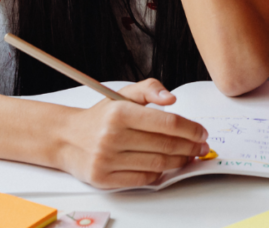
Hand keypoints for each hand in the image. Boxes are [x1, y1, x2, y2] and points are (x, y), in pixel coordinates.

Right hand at [55, 78, 209, 188]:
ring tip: (188, 156)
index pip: (166, 123)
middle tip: (201, 146)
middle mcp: (112, 136)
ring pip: (157, 164)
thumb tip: (171, 98)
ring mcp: (107, 159)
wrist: (67, 138)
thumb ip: (149, 89)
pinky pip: (143, 179)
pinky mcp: (104, 178)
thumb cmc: (101, 117)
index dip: (190, 129)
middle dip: (190, 147)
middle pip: (165, 145)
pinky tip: (166, 166)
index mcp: (119, 113)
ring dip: (179, 161)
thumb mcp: (122, 95)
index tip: (201, 132)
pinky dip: (159, 174)